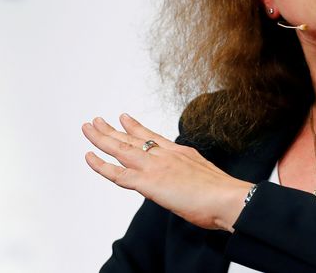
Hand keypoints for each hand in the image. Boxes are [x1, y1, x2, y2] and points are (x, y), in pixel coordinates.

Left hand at [82, 114, 251, 231]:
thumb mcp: (205, 176)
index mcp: (180, 152)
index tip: (124, 118)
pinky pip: (119, 174)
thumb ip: (191, 176)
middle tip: (97, 120)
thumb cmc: (222, 193)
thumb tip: (188, 184)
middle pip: (133, 138)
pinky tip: (90, 158)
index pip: (152, 137)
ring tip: (88, 128)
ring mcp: (156, 167)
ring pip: (121, 150)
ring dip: (101, 139)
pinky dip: (102, 166)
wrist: (228, 198)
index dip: (135, 127)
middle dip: (112, 129)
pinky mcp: (149, 182)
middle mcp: (165, 155)